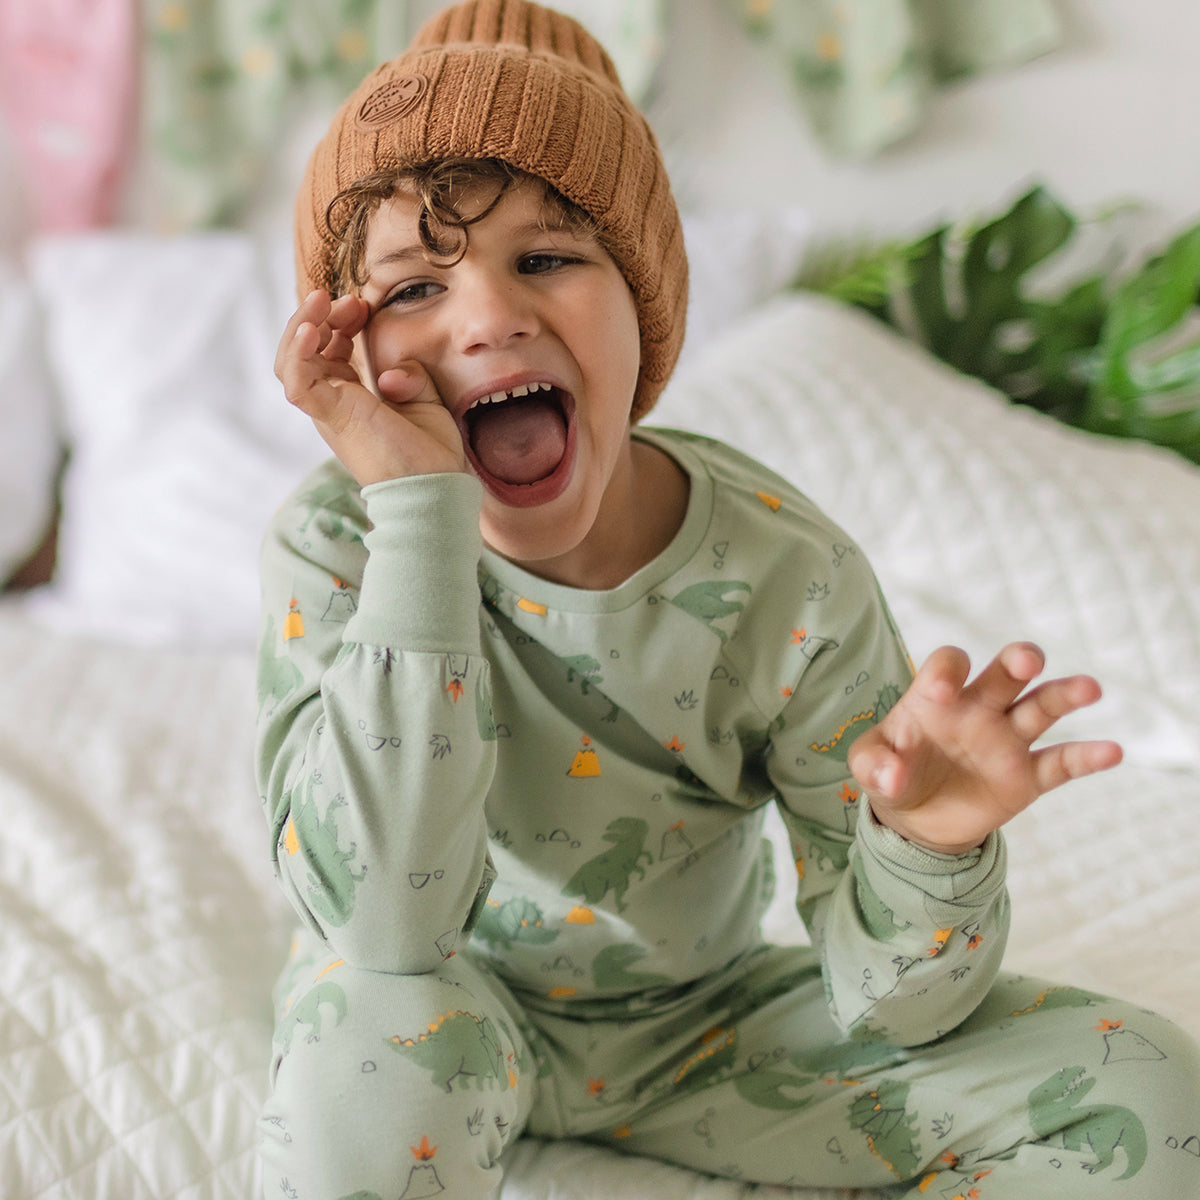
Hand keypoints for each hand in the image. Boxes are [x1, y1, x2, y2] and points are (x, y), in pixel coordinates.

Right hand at [275, 290, 465, 485]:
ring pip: (291, 362)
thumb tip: (390, 373)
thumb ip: (410, 376)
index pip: (328, 351)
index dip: (339, 321)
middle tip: (348, 299)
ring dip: (301, 325)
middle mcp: (333, 403)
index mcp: (351, 398)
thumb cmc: (430, 453)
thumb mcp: (425, 401)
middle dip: (320, 316)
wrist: (435, 487)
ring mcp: (329, 410)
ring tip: (321, 301)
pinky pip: (298, 382)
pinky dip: (298, 352)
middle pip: (304, 351)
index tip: (362, 305)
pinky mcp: (331, 417)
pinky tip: (312, 329)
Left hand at [847, 642, 1122, 854]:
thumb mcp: (869, 768)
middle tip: (1026, 659)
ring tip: (1089, 688)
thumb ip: (874, 766)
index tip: (942, 692)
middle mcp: (979, 709)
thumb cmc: (892, 773)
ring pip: (1041, 706)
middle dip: (1018, 660)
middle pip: (1005, 673)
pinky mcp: (1026, 776)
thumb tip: (892, 775)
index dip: (946, 672)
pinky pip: (1060, 763)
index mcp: (937, 697)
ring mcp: (1006, 740)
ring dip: (1064, 695)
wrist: (916, 819)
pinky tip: (1112, 751)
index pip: (948, 665)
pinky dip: (1086, 757)